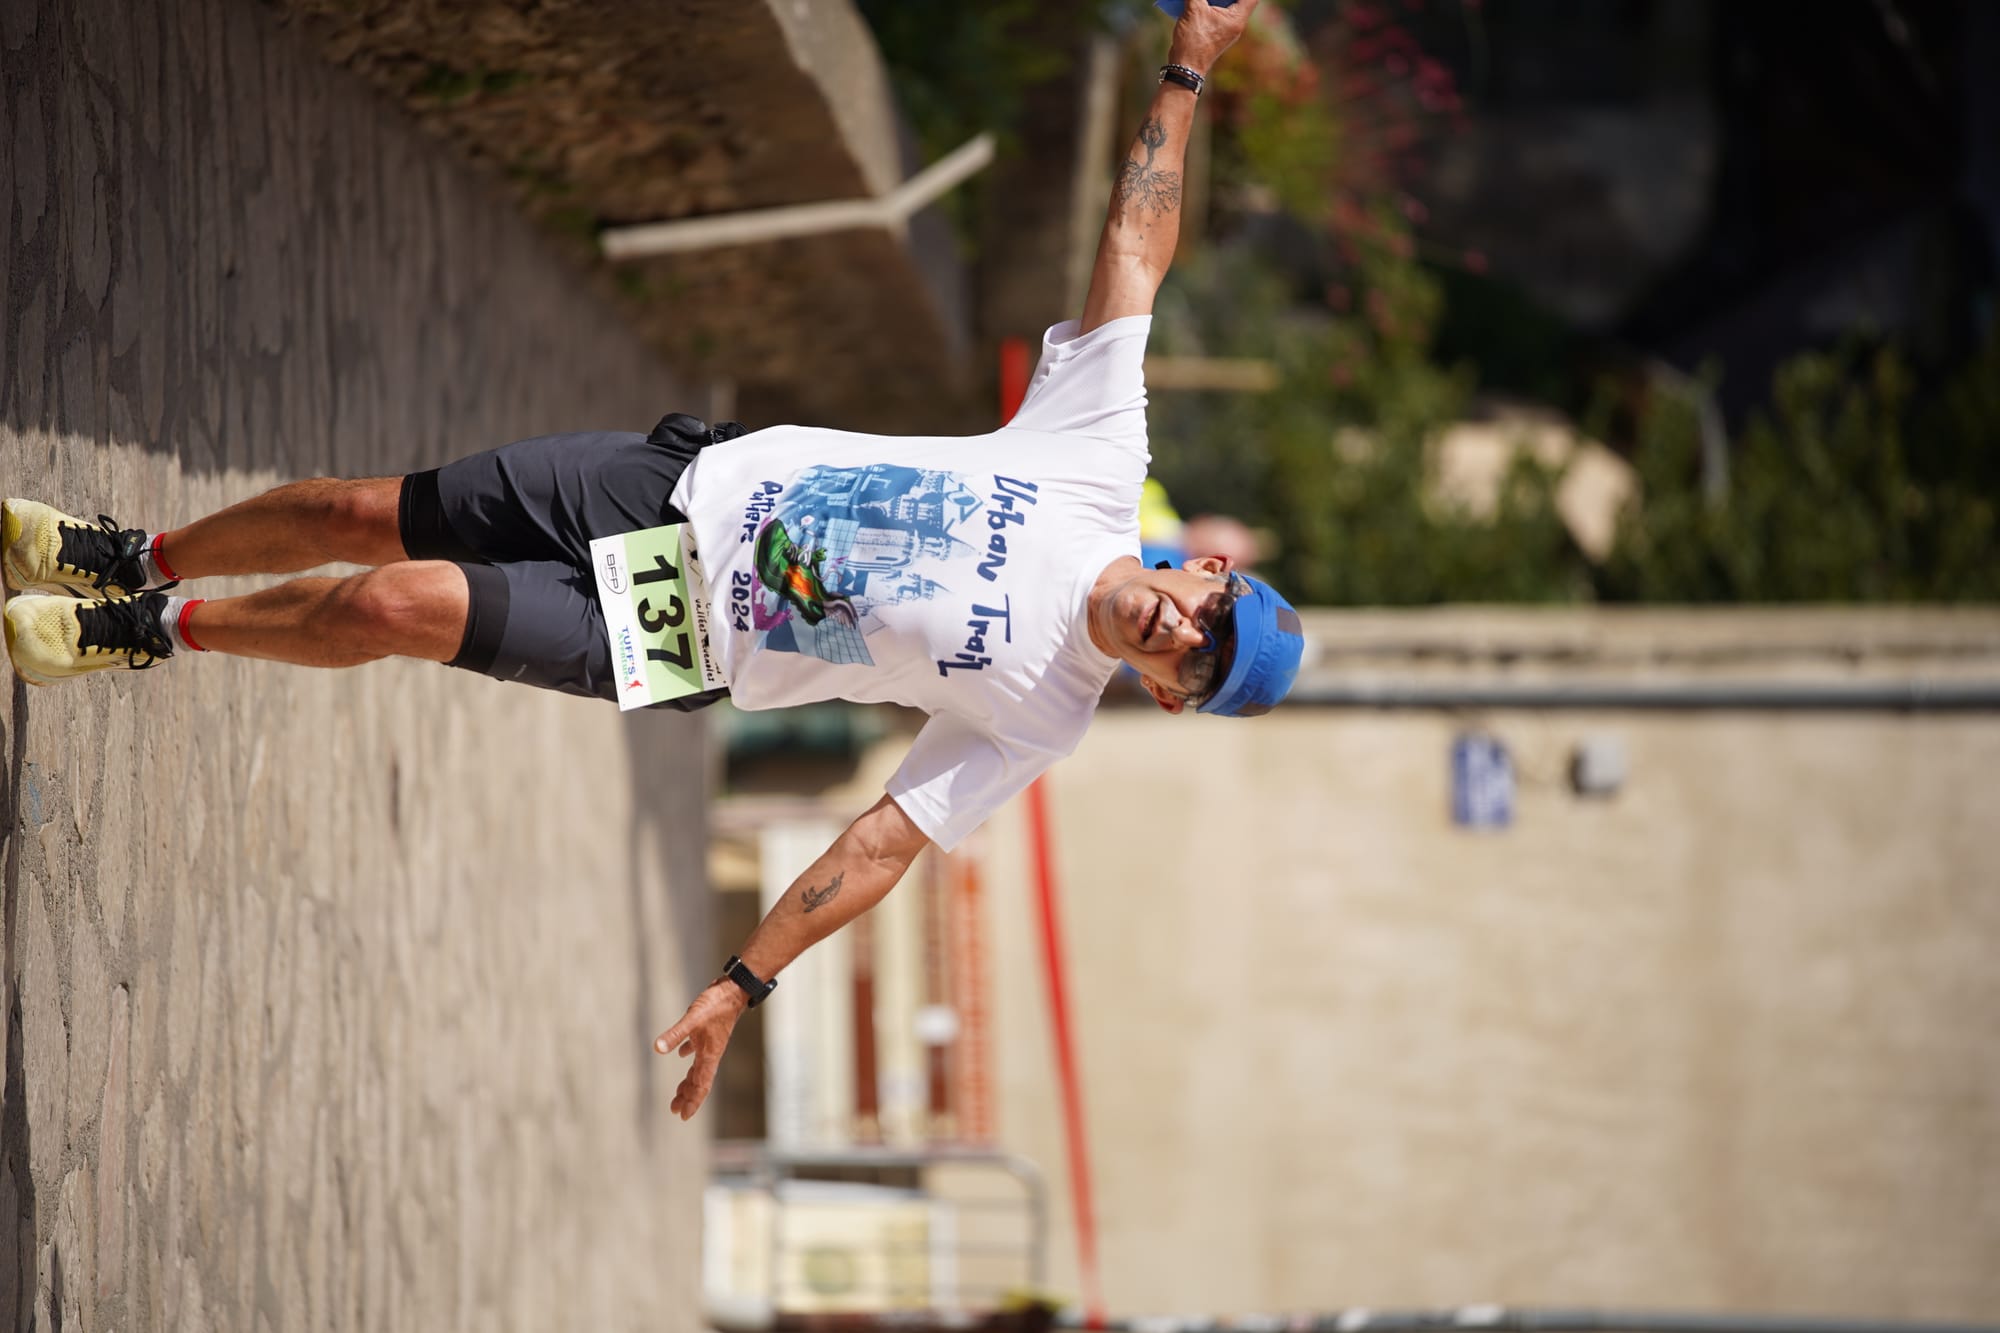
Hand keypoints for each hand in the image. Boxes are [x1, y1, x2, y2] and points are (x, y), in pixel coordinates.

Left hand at [654, 980, 747, 1120]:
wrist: (733, 990)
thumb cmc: (716, 1005)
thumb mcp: (692, 1019)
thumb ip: (675, 1035)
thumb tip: (657, 1049)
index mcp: (709, 1055)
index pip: (701, 1085)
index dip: (693, 1101)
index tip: (683, 1116)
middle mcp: (711, 1053)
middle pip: (699, 1081)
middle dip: (688, 1097)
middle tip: (675, 1110)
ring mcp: (710, 1043)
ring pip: (698, 1068)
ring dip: (688, 1081)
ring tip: (678, 1092)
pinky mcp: (708, 1032)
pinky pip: (697, 1050)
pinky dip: (689, 1056)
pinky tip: (682, 1054)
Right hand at [1168, 0, 1260, 73]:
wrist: (1184, 68)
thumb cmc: (1193, 41)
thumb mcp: (1194, 10)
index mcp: (1237, 19)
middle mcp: (1234, 24)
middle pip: (1238, 0)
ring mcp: (1224, 29)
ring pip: (1226, 6)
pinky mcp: (1214, 33)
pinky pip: (1215, 14)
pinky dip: (1209, 5)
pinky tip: (1198, 0)